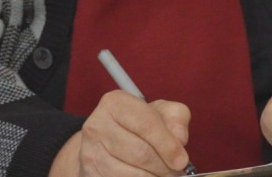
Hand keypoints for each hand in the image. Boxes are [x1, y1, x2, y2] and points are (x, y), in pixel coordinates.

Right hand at [50, 91, 191, 176]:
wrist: (107, 142)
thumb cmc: (140, 125)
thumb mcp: (161, 112)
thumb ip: (175, 118)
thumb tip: (179, 138)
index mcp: (115, 103)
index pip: (146, 124)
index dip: (168, 145)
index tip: (182, 160)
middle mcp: (97, 125)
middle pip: (140, 153)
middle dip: (163, 166)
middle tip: (175, 171)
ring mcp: (89, 151)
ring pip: (130, 174)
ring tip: (162, 174)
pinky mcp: (89, 173)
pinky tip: (148, 176)